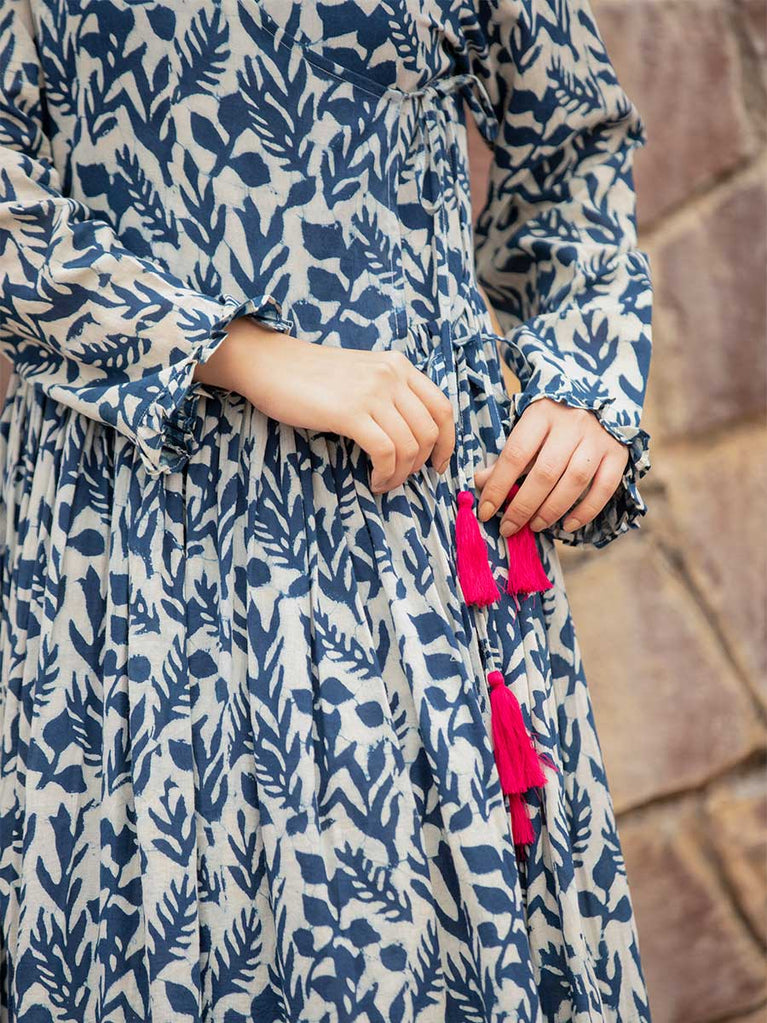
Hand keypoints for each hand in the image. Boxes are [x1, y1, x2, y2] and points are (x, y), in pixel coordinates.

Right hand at [202, 317, 455, 492]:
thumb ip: (388, 394)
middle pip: (430, 431)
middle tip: (402, 479)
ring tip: (384, 482)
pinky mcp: (350, 412)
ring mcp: (372, 392)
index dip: (448, 442)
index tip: (437, 464)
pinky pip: (385, 452)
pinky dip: (385, 473)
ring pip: (410, 445)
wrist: (270, 364)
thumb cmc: (311, 376)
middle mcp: (392, 375)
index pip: (443, 407)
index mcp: (399, 365)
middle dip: (421, 464)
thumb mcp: (362, 374)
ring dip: (400, 474)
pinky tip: (374, 480)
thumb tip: (411, 435)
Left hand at [473, 397, 628, 534]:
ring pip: (574, 481)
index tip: (486, 511)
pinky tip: (568, 525)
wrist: (599, 391)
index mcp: (541, 414)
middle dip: (523, 506)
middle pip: (545, 472)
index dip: (499, 486)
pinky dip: (586, 511)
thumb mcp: (527, 427)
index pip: (516, 455)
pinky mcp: (618, 453)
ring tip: (535, 526)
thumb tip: (481, 483)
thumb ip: (507, 457)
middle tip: (509, 527)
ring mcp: (598, 438)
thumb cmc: (554, 417)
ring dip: (551, 510)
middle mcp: (572, 424)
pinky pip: (604, 488)